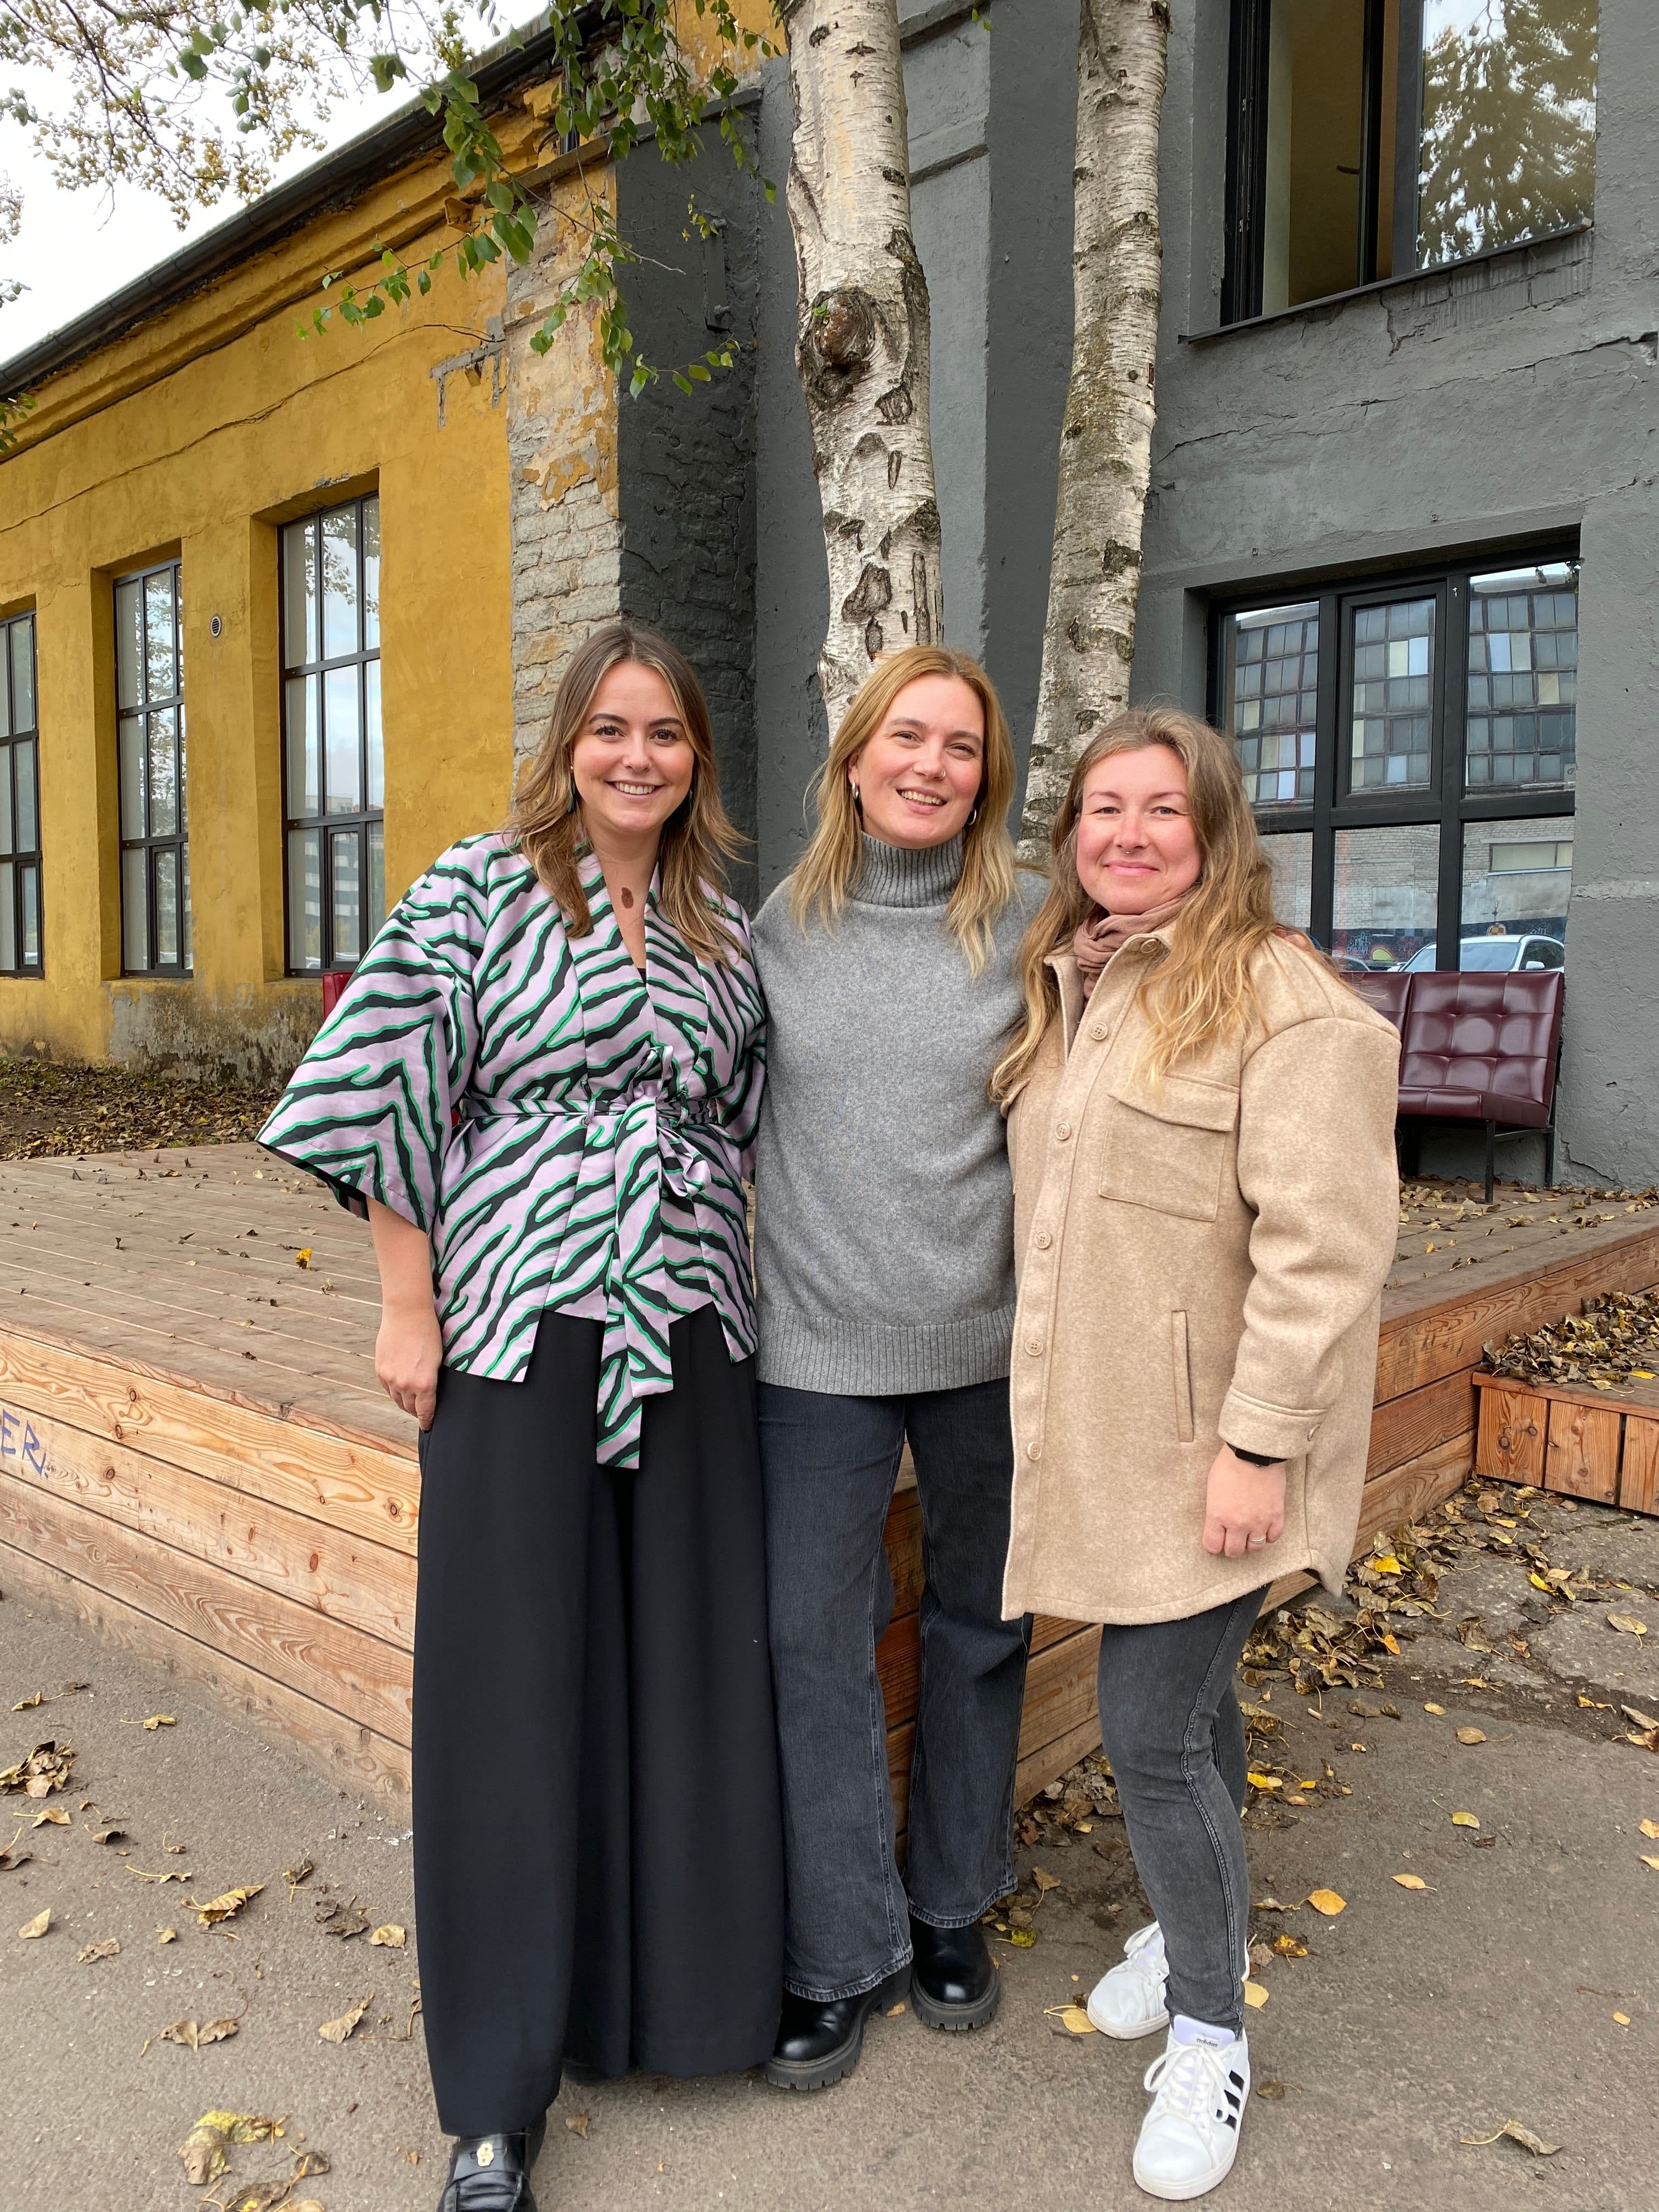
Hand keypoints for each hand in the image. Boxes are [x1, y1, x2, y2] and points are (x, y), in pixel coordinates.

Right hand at [375, 1300, 441, 1430]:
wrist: (407, 1313)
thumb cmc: (428, 1333)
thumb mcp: (439, 1360)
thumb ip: (433, 1380)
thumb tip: (431, 1394)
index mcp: (424, 1384)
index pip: (425, 1412)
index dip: (427, 1421)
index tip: (428, 1427)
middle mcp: (405, 1385)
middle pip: (410, 1408)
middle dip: (417, 1411)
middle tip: (422, 1411)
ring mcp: (390, 1378)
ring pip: (397, 1400)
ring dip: (404, 1402)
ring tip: (411, 1401)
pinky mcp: (380, 1369)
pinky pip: (387, 1388)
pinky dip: (394, 1390)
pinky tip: (400, 1386)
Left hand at [1203, 1445, 1285, 1560]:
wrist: (1253, 1453)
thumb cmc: (1229, 1465)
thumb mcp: (1212, 1489)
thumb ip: (1215, 1510)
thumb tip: (1217, 1523)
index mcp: (1218, 1515)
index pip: (1212, 1545)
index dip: (1213, 1546)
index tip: (1215, 1542)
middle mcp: (1238, 1523)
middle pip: (1234, 1551)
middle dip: (1231, 1547)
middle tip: (1231, 1539)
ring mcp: (1259, 1521)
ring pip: (1255, 1548)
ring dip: (1250, 1543)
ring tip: (1248, 1534)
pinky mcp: (1276, 1515)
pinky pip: (1273, 1537)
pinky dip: (1268, 1535)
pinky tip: (1263, 1528)